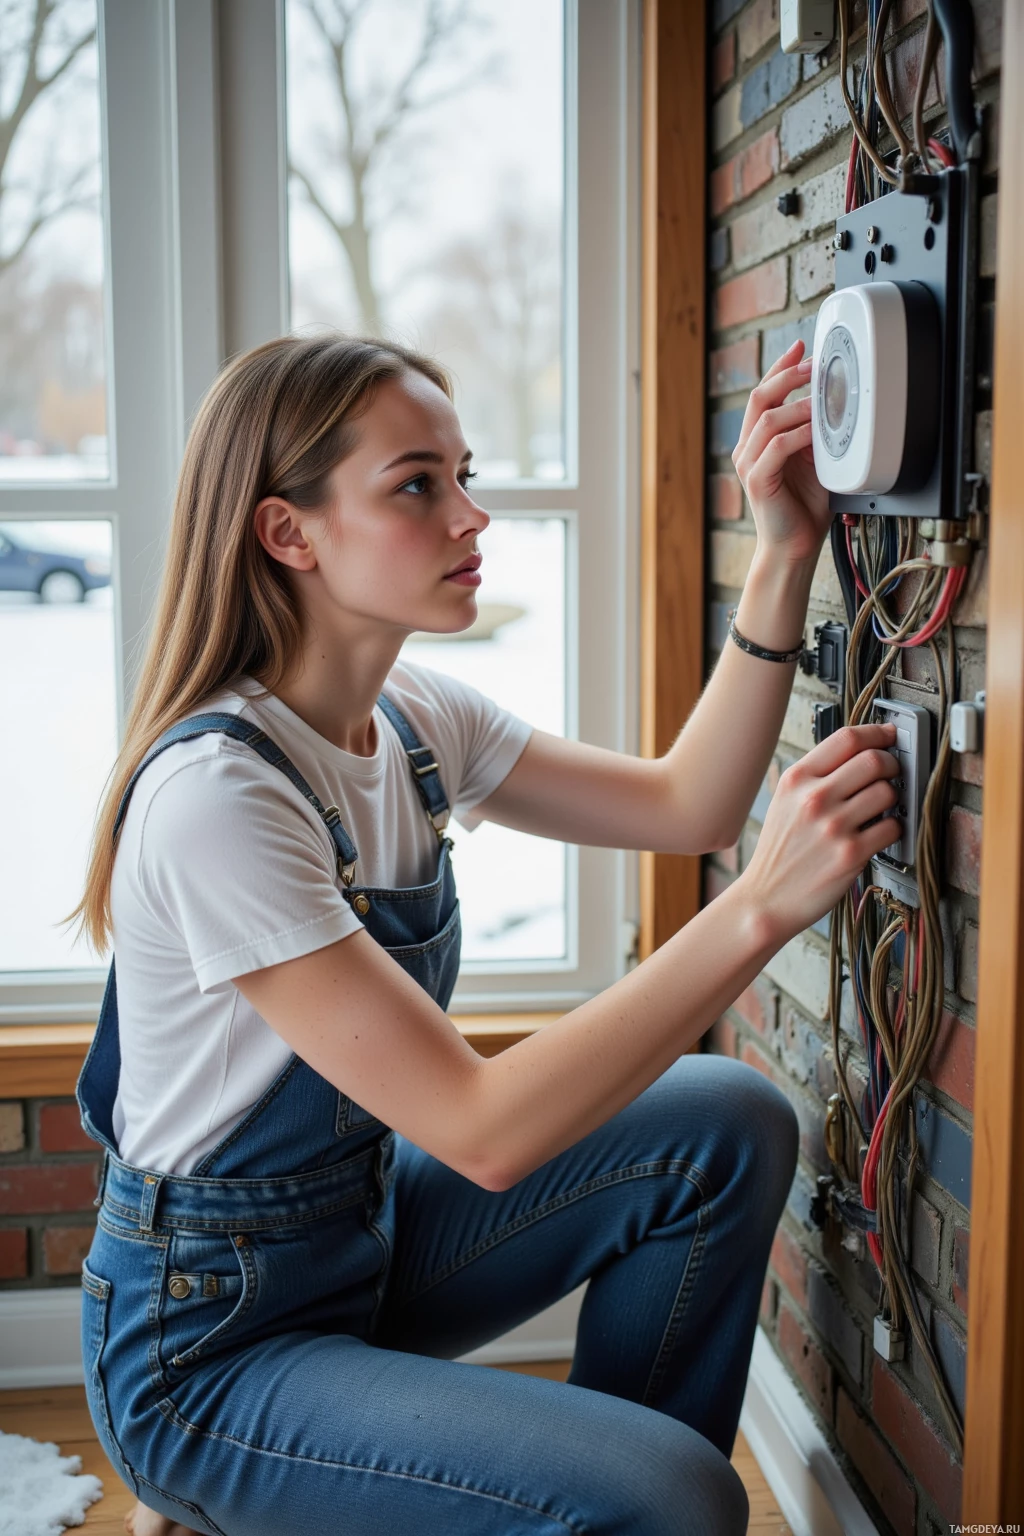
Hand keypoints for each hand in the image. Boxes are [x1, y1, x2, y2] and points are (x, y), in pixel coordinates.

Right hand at [732, 339, 829, 565]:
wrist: (793, 547)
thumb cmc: (803, 508)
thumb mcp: (814, 460)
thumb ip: (815, 434)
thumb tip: (833, 404)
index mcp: (757, 441)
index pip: (764, 394)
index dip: (780, 367)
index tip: (801, 346)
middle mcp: (747, 448)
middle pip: (759, 397)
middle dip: (787, 375)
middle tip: (813, 362)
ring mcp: (749, 464)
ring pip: (767, 419)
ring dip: (797, 404)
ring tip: (822, 398)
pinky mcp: (757, 480)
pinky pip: (776, 447)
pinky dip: (798, 434)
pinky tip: (816, 430)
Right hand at [737, 725, 900, 944]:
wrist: (765, 899)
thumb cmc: (780, 851)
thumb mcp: (784, 802)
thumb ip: (816, 776)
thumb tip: (861, 753)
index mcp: (796, 780)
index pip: (846, 738)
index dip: (876, 732)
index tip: (888, 735)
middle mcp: (814, 799)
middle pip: (873, 760)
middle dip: (891, 764)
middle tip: (891, 773)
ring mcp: (833, 827)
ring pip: (887, 792)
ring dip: (893, 798)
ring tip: (881, 809)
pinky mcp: (851, 854)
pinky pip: (892, 827)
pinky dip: (893, 829)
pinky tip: (879, 833)